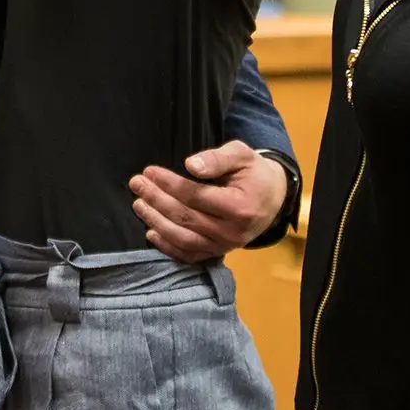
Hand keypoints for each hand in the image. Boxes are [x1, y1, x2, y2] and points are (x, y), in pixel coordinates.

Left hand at [130, 141, 286, 260]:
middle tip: (136, 184)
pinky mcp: (218, 253)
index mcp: (239, 207)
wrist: (272, 198)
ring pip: (183, 238)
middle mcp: (232, 232)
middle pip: (185, 217)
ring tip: (138, 205)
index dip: (169, 184)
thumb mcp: (241, 155)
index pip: (195, 196)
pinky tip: (150, 233)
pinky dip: (167, 246)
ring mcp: (225, 246)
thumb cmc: (253, 172)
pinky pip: (189, 255)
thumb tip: (190, 165)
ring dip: (156, 222)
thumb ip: (217, 159)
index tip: (150, 171)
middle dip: (156, 200)